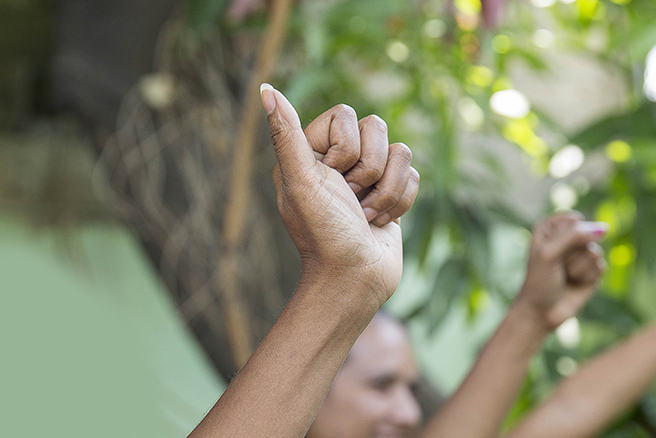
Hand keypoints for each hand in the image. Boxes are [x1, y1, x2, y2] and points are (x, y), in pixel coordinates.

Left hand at [260, 85, 418, 308]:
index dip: (345, 150)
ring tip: (364, 216)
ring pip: (400, 151)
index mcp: (309, 151)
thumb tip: (267, 90)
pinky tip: (379, 222)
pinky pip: (414, 174)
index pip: (345, 115)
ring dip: (385, 192)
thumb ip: (286, 135)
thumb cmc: (324, 234)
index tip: (331, 182)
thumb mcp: (301, 182)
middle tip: (349, 201)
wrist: (355, 280)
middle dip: (367, 173)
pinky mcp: (391, 191)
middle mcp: (338, 159)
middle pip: (376, 128)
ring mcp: (367, 175)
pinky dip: (400, 202)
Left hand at [517, 212, 606, 329]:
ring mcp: (580, 254)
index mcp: (550, 228)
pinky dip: (587, 277)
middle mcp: (566, 238)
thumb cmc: (539, 280)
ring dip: (579, 268)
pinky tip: (575, 284)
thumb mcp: (549, 252)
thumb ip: (575, 235)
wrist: (541, 312)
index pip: (573, 221)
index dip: (564, 239)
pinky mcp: (592, 270)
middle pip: (586, 235)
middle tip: (558, 267)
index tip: (550, 251)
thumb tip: (605, 228)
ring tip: (565, 276)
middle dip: (572, 255)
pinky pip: (601, 266)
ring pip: (595, 251)